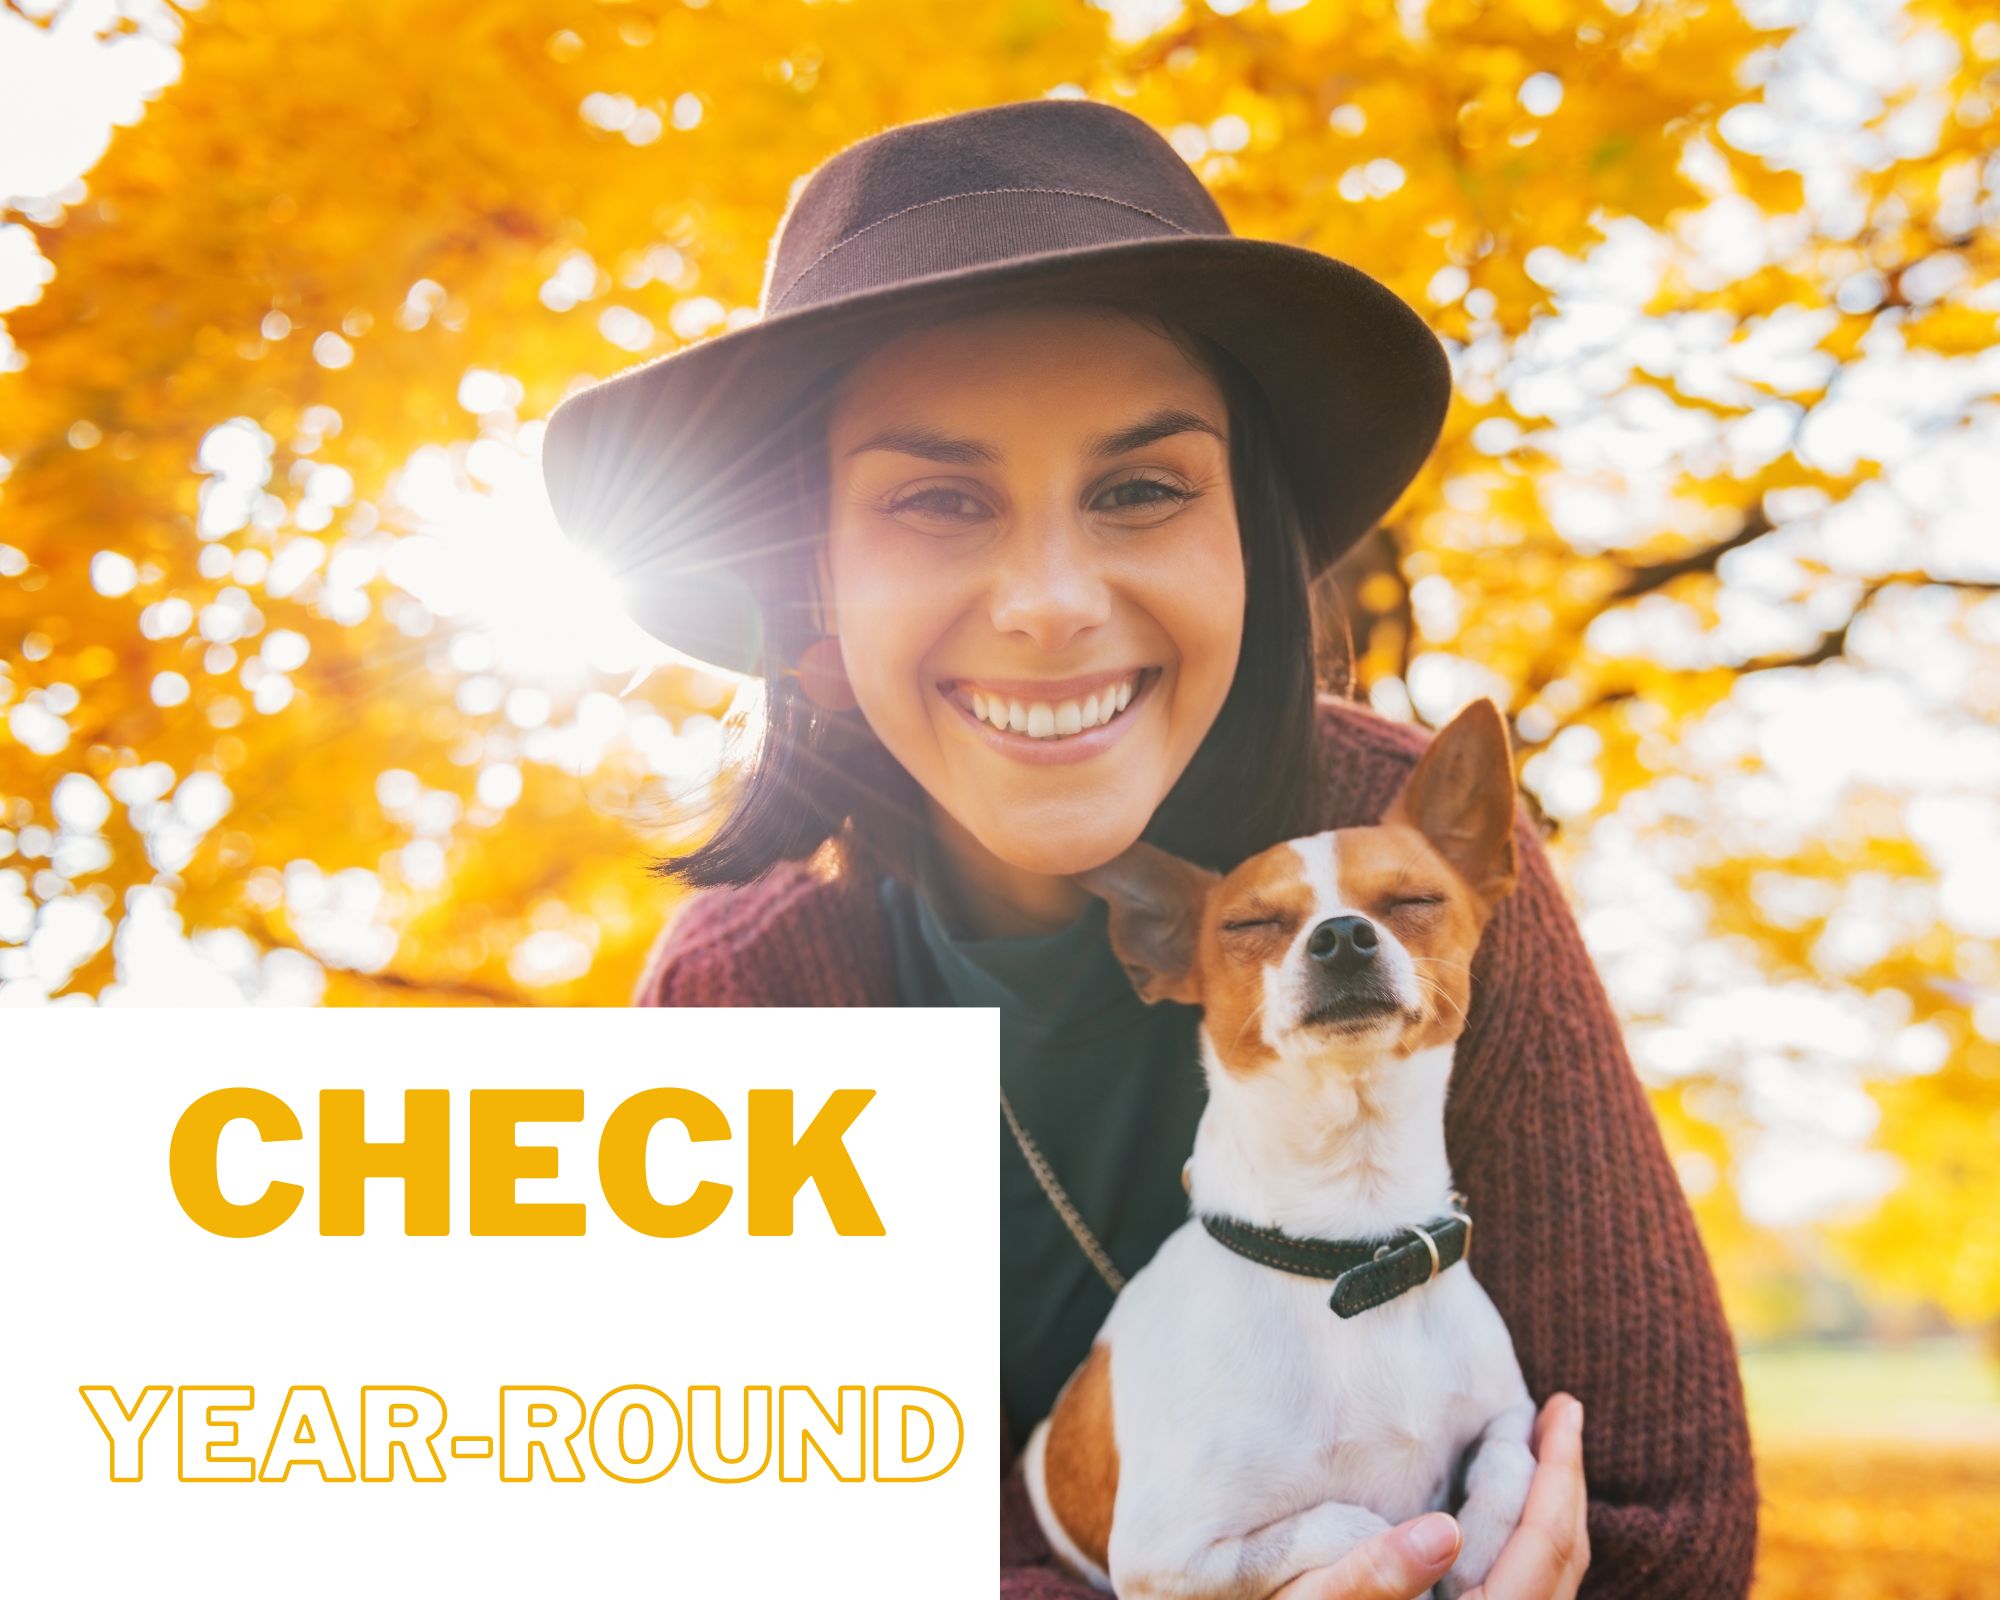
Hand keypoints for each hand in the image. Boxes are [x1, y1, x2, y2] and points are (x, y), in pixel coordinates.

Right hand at [1455, 1393, 1588, 1599]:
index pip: (1546, 1538)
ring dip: (1557, 1498)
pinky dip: (1540, 1525)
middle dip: (1567, 1473)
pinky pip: (1542, 1573)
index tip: (1566, 1408)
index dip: (1558, 1468)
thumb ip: (1388, 1576)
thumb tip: (1443, 1530)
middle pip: (1567, 1548)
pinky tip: (1519, 1498)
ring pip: (1561, 1563)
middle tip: (1563, 1410)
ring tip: (1544, 1442)